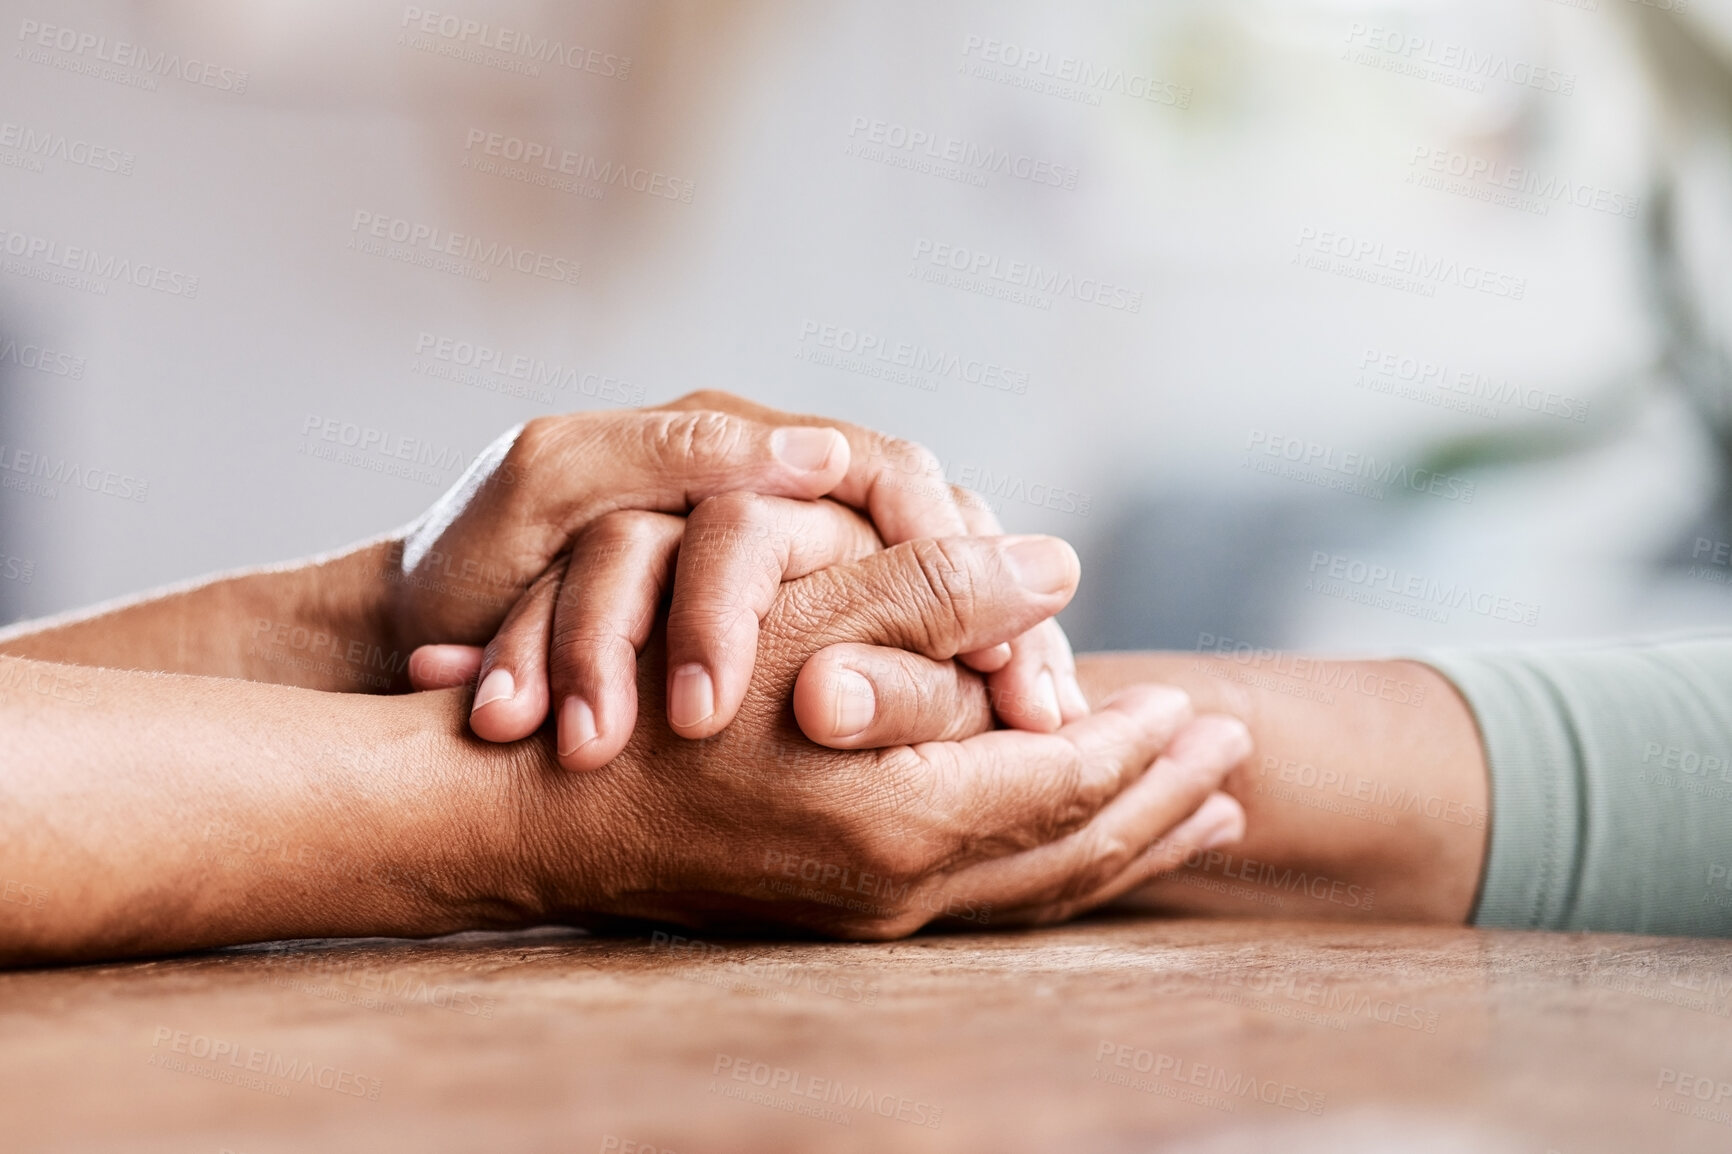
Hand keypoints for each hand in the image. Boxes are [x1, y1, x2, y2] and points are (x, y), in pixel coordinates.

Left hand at [405, 391, 1087, 767]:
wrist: (410, 658)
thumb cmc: (470, 565)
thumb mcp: (552, 483)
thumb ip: (672, 451)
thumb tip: (827, 452)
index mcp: (739, 455)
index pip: (889, 475)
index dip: (944, 546)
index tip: (973, 631)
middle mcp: (778, 514)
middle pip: (917, 557)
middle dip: (964, 637)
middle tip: (1016, 713)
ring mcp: (779, 592)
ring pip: (907, 624)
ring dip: (955, 686)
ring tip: (1028, 733)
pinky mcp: (769, 665)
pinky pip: (863, 679)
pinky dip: (909, 724)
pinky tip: (963, 758)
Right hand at [475, 534, 1249, 935]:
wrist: (525, 813)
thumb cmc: (642, 704)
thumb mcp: (785, 625)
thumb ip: (928, 594)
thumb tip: (1056, 562)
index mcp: (906, 813)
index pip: (1071, 781)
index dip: (1148, 742)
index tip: (1215, 708)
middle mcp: (903, 885)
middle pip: (1075, 851)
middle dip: (1165, 802)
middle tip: (1238, 762)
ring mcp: (871, 911)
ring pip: (1037, 888)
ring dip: (1124, 846)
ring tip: (1197, 818)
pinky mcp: (840, 909)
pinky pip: (986, 900)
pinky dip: (1052, 869)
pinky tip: (1068, 846)